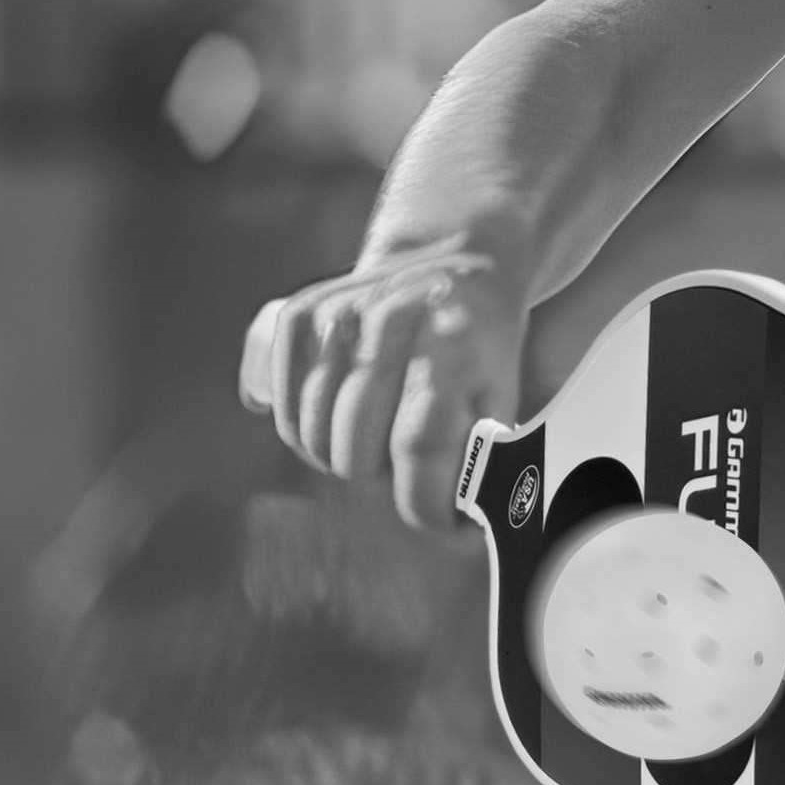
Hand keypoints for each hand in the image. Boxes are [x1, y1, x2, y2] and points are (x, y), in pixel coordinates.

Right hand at [238, 244, 525, 531]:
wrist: (453, 256)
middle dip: (383, 480)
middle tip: (406, 469)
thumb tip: (462, 528)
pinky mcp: (297, 313)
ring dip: (342, 457)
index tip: (442, 524)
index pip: (419, 444)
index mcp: (452, 344)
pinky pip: (282, 408)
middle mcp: (389, 321)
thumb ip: (482, 457)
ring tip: (375, 443)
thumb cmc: (481, 345)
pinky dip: (306, 430)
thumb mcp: (502, 393)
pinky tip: (339, 419)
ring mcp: (337, 314)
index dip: (423, 502)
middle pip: (354, 450)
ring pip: (312, 436)